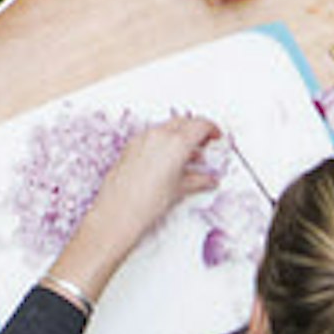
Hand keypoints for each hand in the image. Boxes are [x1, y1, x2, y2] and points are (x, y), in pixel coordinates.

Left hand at [91, 115, 220, 239]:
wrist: (117, 212)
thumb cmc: (147, 203)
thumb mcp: (179, 189)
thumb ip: (198, 180)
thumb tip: (209, 180)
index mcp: (176, 143)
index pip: (200, 125)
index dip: (212, 129)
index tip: (216, 136)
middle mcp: (159, 135)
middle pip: (184, 122)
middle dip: (196, 130)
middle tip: (204, 145)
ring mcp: (143, 138)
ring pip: (167, 127)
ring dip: (180, 135)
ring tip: (187, 156)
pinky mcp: (131, 145)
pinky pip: (152, 135)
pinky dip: (164, 141)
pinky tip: (167, 159)